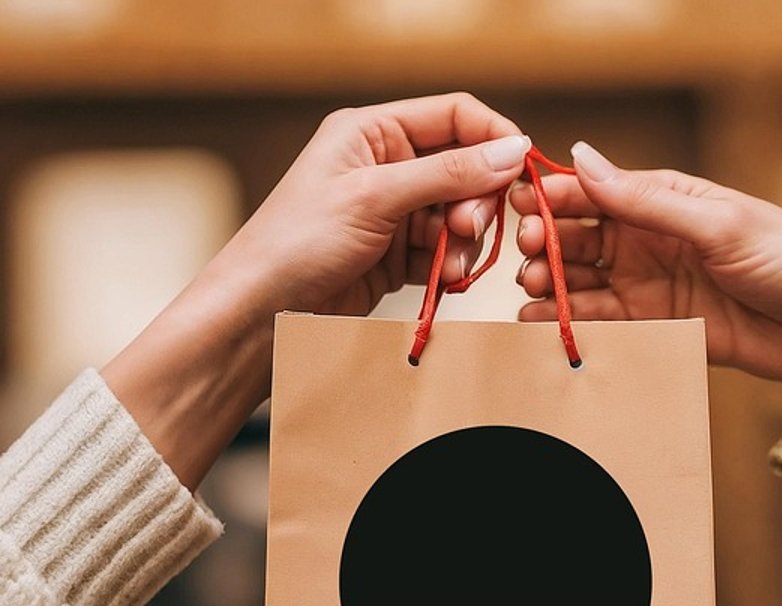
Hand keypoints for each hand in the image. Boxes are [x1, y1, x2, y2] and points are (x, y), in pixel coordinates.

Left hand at [103, 93, 532, 486]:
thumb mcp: (375, 197)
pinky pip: (445, 252)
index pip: (454, 116)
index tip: (520, 172)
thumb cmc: (297, 243)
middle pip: (464, 170)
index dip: (493, 139)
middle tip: (470, 232)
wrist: (261, 314)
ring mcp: (392, 212)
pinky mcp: (396, 256)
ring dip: (466, 242)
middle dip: (477, 202)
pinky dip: (452, 267)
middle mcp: (385, 166)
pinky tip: (445, 283)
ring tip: (452, 267)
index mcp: (373, 132)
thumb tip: (512, 150)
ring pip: (459, 216)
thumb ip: (448, 174)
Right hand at [510, 141, 781, 455]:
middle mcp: (651, 239)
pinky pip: (604, 323)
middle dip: (545, 245)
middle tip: (527, 259)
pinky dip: (571, 324)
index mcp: (667, 200)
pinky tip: (543, 328)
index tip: (523, 209)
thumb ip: (648, 201)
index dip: (554, 198)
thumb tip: (580, 159)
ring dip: (551, 285)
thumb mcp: (721, 225)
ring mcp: (652, 285)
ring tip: (530, 294)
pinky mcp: (659, 328)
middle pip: (579, 237)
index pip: (594, 191)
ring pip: (582, 281)